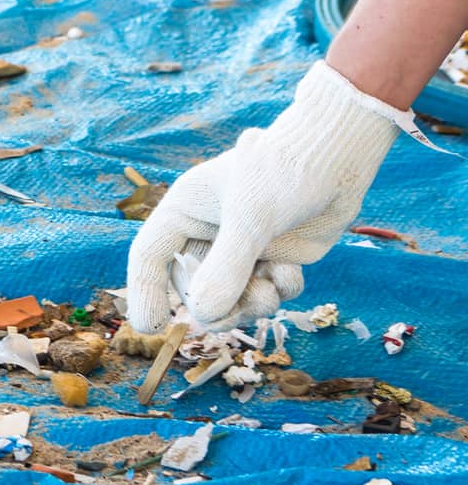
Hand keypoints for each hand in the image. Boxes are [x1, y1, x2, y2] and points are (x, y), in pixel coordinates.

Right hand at [125, 61, 399, 332]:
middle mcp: (208, 231)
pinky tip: (292, 270)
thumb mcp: (251, 220)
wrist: (338, 157)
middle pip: (194, 287)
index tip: (150, 327)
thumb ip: (226, 269)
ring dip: (251, 303)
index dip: (145, 292)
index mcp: (184, 211)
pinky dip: (280, 289)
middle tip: (236, 315)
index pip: (149, 257)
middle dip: (217, 304)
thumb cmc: (283, 173)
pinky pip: (268, 291)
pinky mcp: (275, 256)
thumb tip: (202, 316)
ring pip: (232, 296)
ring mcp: (243, 247)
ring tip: (270, 294)